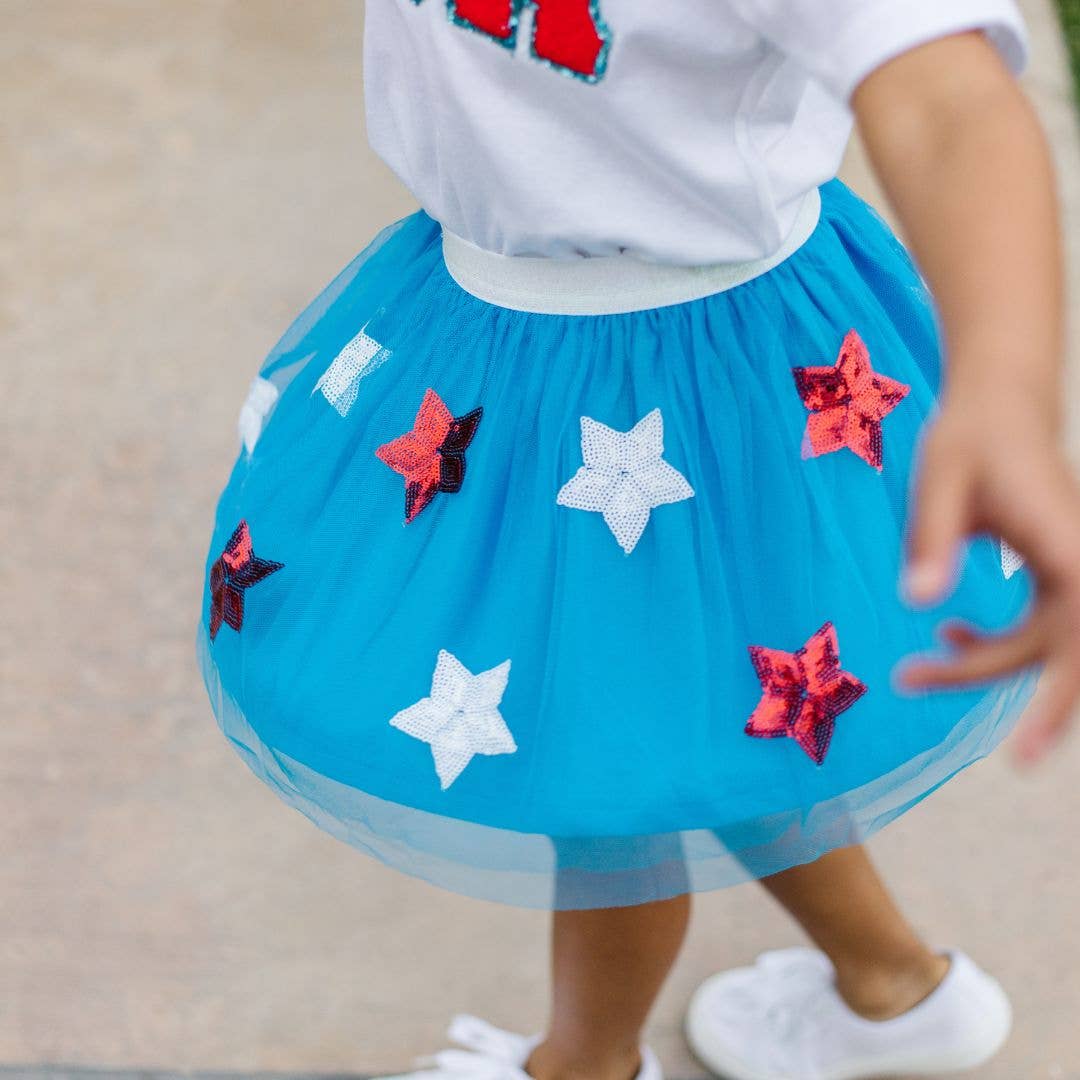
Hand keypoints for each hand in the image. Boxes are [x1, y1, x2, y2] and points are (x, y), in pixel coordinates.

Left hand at [896, 397, 1079, 763]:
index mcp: (1071, 548)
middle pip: (1051, 655)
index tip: (1025, 754)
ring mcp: (1074, 576)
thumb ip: (930, 540)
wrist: (999, 408)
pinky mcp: (1057, 577)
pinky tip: (945, 636)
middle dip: (985, 679)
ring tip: (910, 673)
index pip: (1076, 640)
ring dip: (979, 666)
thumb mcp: (938, 482)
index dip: (1057, 703)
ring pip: (1039, 649)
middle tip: (910, 683)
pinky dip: (991, 645)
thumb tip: (916, 602)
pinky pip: (1035, 632)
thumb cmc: (970, 438)